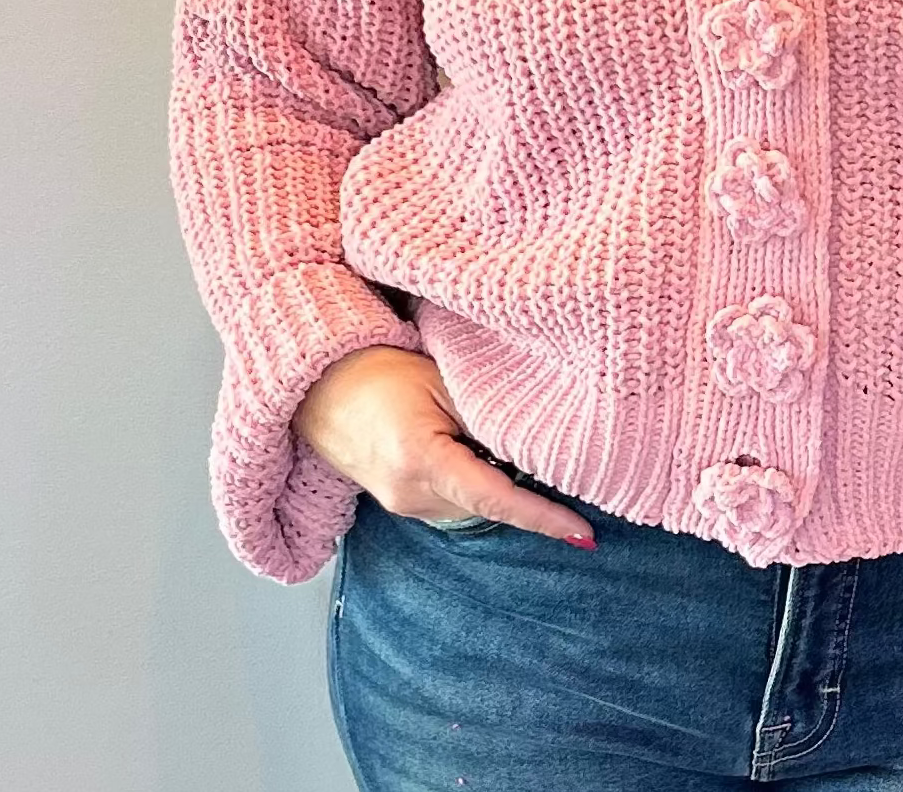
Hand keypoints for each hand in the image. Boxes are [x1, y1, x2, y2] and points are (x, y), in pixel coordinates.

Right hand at [293, 345, 596, 547]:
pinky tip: (474, 450)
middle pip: (489, 505)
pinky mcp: (400, 503)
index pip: (498, 499)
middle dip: (525, 490)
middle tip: (561, 462)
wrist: (319, 385)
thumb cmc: (377, 371)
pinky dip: (472, 482)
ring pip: (472, 506)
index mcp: (422, 460)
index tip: (583, 531)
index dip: (544, 517)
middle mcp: (411, 495)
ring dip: (496, 483)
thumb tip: (538, 441)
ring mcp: (403, 505)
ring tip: (502, 440)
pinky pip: (452, 501)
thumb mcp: (441, 381)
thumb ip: (486, 414)